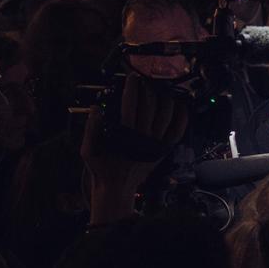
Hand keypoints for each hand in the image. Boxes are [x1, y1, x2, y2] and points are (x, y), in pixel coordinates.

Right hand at [83, 74, 187, 223]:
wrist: (117, 189)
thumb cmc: (101, 168)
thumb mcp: (88, 150)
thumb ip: (91, 128)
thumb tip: (96, 108)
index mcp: (124, 135)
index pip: (130, 104)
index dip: (132, 88)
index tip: (132, 78)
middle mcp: (142, 138)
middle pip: (149, 106)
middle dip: (148, 89)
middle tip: (145, 81)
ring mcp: (155, 144)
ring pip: (166, 115)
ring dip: (164, 98)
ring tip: (160, 89)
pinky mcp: (163, 150)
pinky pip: (177, 131)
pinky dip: (181, 117)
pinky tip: (179, 105)